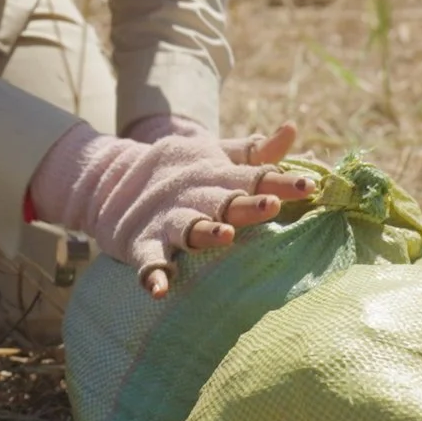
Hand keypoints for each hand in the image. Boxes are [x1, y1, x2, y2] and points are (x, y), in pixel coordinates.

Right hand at [30, 122, 316, 297]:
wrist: (110, 179)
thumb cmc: (181, 172)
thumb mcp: (215, 155)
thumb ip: (254, 151)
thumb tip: (293, 130)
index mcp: (216, 175)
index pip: (254, 177)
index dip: (282, 182)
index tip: (310, 185)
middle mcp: (194, 196)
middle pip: (224, 201)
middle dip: (247, 205)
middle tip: (271, 205)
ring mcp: (167, 220)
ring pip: (188, 227)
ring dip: (205, 232)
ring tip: (223, 237)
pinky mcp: (142, 243)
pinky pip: (148, 261)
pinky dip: (153, 274)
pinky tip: (160, 289)